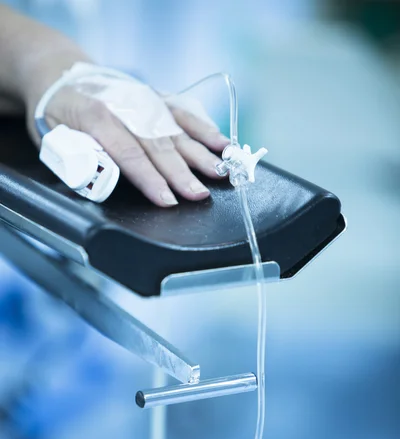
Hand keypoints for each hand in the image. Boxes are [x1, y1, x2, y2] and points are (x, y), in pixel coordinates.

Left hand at [29, 83, 228, 206]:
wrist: (60, 74)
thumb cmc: (55, 115)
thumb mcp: (53, 140)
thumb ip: (77, 159)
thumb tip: (104, 178)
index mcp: (97, 117)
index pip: (129, 153)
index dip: (150, 179)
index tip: (167, 200)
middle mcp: (127, 105)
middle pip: (159, 144)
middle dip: (182, 172)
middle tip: (200, 195)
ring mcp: (145, 98)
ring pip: (177, 127)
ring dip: (201, 151)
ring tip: (222, 170)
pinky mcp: (156, 96)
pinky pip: (184, 111)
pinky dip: (204, 127)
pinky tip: (222, 142)